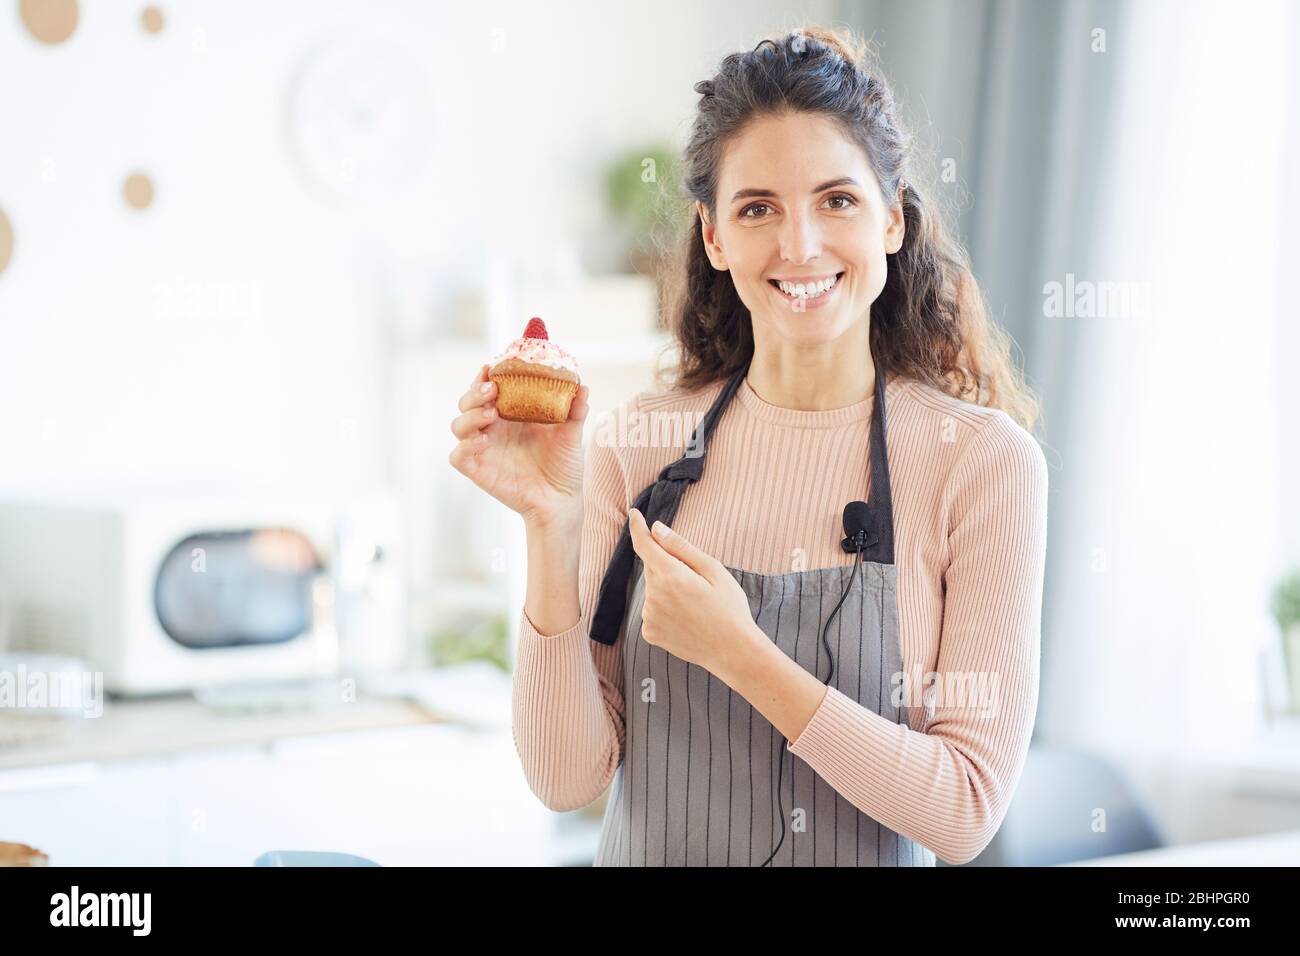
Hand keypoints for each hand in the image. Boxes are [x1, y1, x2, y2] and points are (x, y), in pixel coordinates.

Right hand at [448, 363, 589, 526]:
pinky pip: (458, 456)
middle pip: (467, 402)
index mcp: (510, 414)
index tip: (492, 367)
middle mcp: (493, 428)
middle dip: (475, 392)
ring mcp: (483, 449)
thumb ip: (575, 411)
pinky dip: (464, 446)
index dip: (485, 376)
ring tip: (491, 415)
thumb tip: (583, 387)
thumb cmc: (563, 465)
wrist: (561, 499)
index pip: (488, 388)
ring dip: (470, 416)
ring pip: (458, 425)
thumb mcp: (571, 434)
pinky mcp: (479, 470)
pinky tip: (483, 442)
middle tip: (493, 390)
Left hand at [626, 507, 757, 674]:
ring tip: (695, 606)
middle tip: (698, 583)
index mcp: (671, 576)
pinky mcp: (649, 632)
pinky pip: (653, 611)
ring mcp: (649, 616)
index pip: (645, 544)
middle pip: (653, 568)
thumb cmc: (729, 608)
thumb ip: (681, 548)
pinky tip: (686, 619)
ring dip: (667, 589)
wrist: (732, 651)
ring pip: (654, 590)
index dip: (638, 527)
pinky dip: (665, 609)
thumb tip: (657, 529)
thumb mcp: (713, 570)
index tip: (634, 514)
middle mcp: (654, 596)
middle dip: (669, 566)